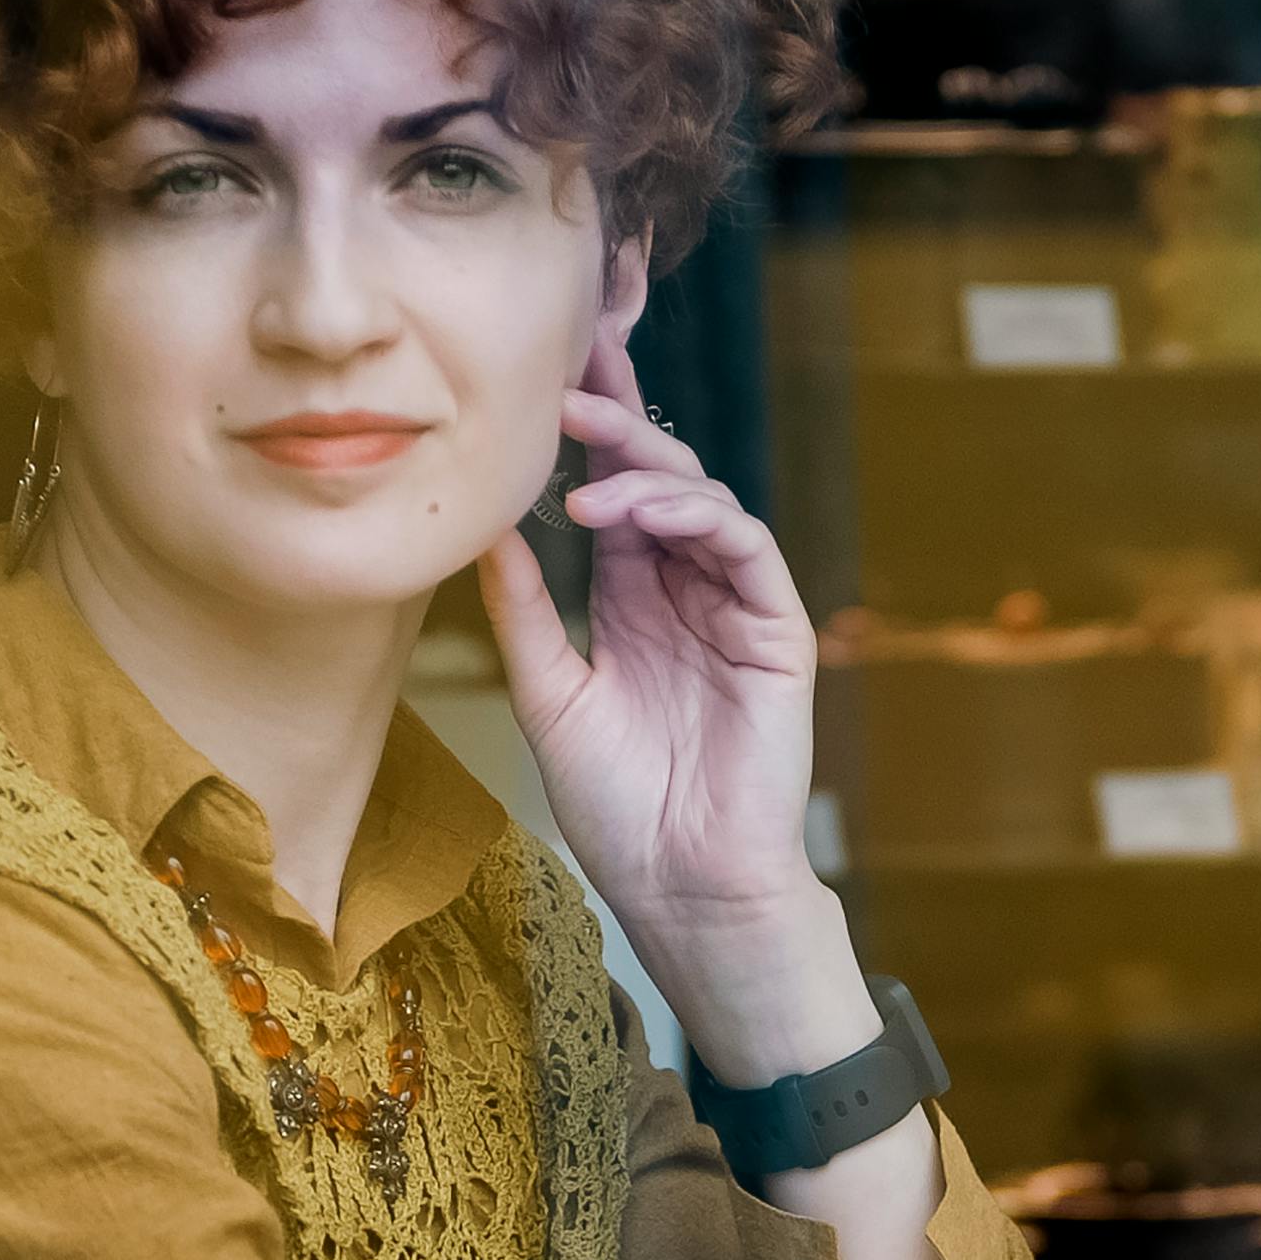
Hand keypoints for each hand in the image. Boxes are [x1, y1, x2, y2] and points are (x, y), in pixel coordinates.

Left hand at [478, 336, 862, 1080]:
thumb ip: (525, 611)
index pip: (614, 493)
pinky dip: (697, 517)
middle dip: (619, 419)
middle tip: (568, 379)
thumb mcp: (550, 695)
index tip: (550, 372)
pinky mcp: (777, 631)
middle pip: (661, 477)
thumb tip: (483, 527)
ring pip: (704, 500)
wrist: (684, 888)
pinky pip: (746, 547)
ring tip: (586, 465)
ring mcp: (735, 608)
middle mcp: (686, 592)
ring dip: (646, 471)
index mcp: (633, 601)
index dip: (590, 431)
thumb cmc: (621, 811)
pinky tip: (640, 514)